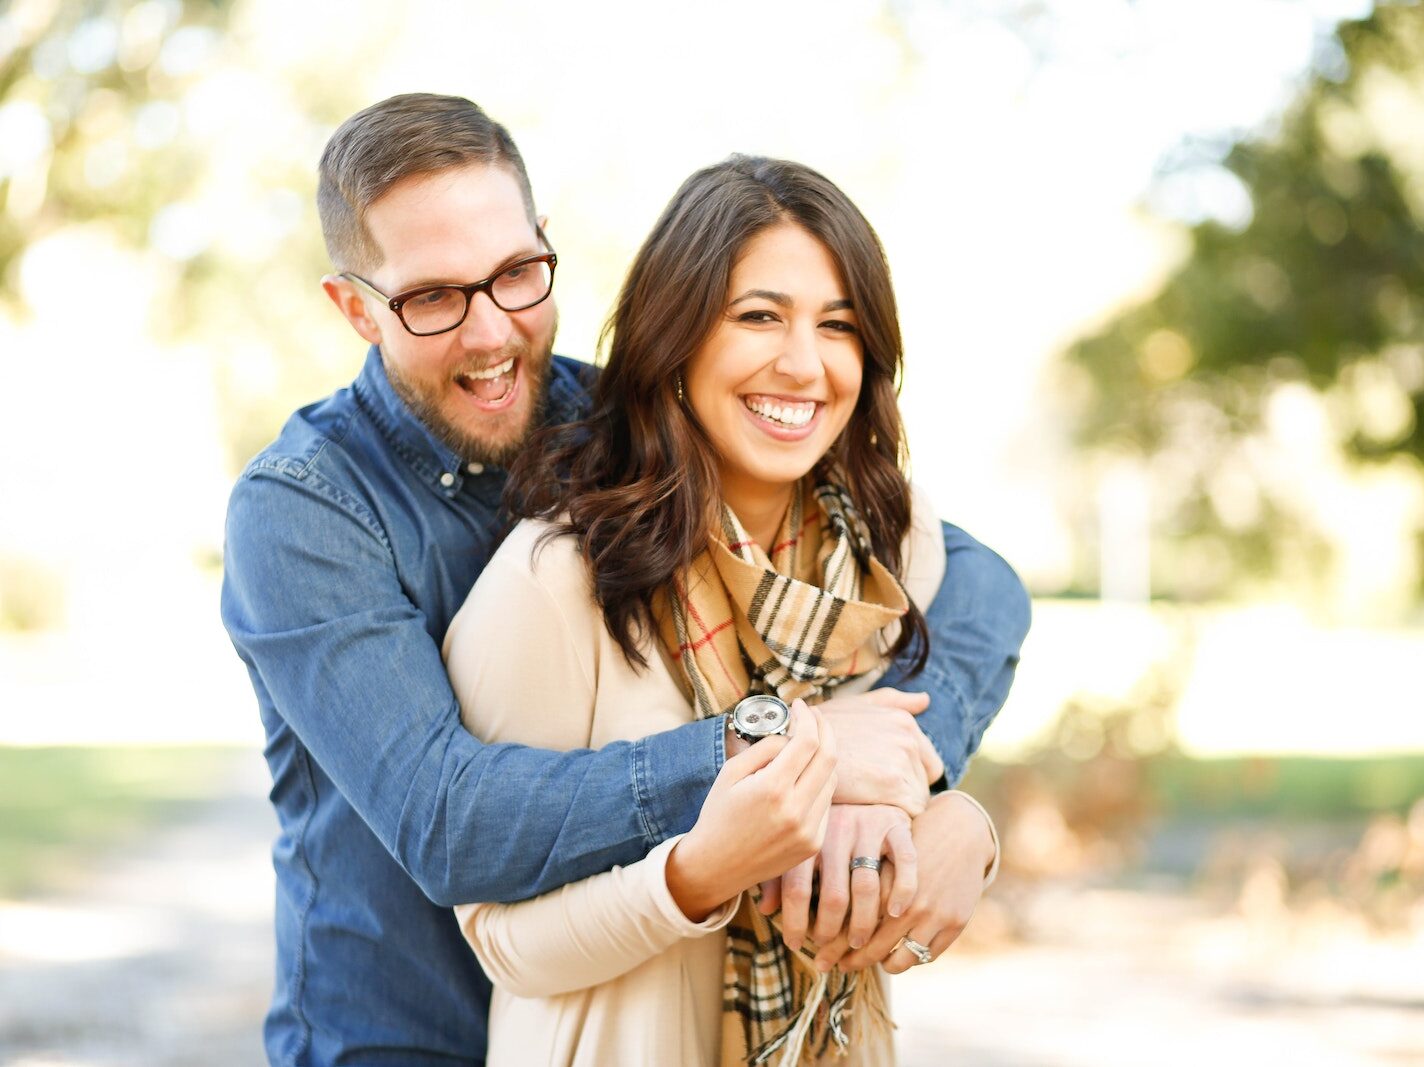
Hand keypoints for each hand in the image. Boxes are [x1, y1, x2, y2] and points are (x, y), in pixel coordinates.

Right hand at [666, 700, 835, 920]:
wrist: (716, 867)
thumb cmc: (719, 815)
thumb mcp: (731, 772)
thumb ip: (765, 748)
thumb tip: (792, 735)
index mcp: (772, 789)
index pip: (807, 741)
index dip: (808, 717)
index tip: (800, 706)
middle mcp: (796, 810)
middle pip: (829, 757)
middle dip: (825, 730)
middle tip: (814, 716)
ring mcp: (808, 830)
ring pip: (831, 780)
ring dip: (822, 757)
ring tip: (804, 748)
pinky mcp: (813, 844)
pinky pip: (826, 804)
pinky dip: (818, 784)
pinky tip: (802, 780)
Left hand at [758, 803, 916, 954]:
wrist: (866, 783)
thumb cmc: (826, 827)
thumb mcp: (798, 843)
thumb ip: (780, 875)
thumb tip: (765, 909)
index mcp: (807, 835)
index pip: (796, 887)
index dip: (793, 921)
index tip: (793, 944)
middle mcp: (837, 830)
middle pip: (833, 894)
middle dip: (829, 931)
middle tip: (828, 951)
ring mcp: (869, 827)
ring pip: (867, 887)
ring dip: (863, 923)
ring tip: (857, 944)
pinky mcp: (897, 826)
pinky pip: (904, 863)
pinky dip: (901, 891)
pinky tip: (894, 913)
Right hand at [818, 689, 943, 815]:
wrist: (794, 746)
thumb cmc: (822, 728)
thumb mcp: (858, 704)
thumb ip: (894, 701)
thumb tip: (925, 700)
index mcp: (904, 721)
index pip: (929, 763)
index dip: (910, 776)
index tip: (884, 782)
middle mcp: (908, 738)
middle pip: (924, 782)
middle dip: (906, 791)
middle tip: (875, 794)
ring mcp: (901, 760)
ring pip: (918, 799)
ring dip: (898, 805)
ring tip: (870, 802)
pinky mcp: (892, 784)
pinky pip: (910, 812)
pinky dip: (894, 817)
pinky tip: (871, 810)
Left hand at [821, 790, 994, 973]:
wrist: (960, 831)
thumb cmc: (909, 840)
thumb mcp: (877, 850)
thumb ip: (850, 879)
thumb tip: (798, 909)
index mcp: (884, 880)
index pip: (851, 922)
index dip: (832, 942)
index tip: (818, 952)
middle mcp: (907, 900)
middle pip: (871, 944)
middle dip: (849, 960)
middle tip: (833, 966)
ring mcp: (933, 913)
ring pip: (899, 958)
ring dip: (881, 964)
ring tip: (865, 963)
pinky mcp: (954, 922)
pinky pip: (926, 956)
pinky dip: (909, 960)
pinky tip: (895, 956)